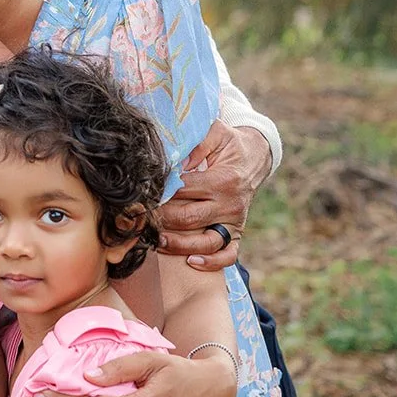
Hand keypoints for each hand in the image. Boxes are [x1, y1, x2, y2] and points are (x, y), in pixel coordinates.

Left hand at [156, 120, 272, 269]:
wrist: (255, 158)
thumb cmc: (229, 144)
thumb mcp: (216, 133)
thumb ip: (198, 143)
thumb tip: (178, 161)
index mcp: (223, 180)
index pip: (184, 191)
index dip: (160, 194)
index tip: (142, 196)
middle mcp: (230, 204)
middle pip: (189, 218)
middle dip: (162, 220)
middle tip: (140, 219)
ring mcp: (234, 221)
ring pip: (206, 242)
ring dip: (179, 245)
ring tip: (157, 241)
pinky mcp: (237, 232)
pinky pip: (228, 254)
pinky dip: (212, 262)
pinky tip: (191, 262)